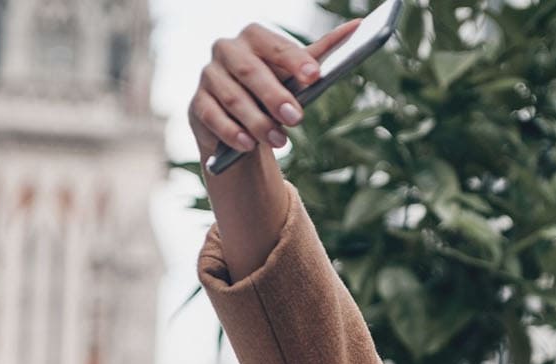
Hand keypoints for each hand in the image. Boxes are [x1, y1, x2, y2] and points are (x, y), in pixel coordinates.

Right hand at [187, 19, 361, 166]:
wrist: (239, 121)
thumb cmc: (271, 91)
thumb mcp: (294, 75)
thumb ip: (319, 54)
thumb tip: (358, 27)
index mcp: (253, 37)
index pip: (273, 45)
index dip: (294, 60)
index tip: (314, 76)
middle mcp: (227, 50)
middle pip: (250, 71)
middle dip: (274, 95)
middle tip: (296, 118)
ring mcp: (208, 76)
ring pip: (232, 97)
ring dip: (257, 121)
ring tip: (279, 141)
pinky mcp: (197, 104)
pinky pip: (213, 117)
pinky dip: (231, 132)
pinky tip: (247, 145)